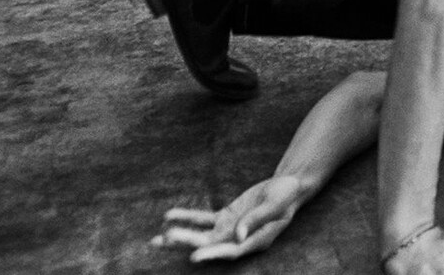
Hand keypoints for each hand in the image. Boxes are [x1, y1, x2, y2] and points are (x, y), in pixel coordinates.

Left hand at [153, 174, 308, 263]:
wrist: (287, 187)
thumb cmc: (286, 195)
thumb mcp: (275, 204)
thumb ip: (257, 219)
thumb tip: (237, 235)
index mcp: (255, 241)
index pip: (230, 251)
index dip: (212, 255)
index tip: (193, 256)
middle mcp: (239, 240)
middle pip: (208, 245)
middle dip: (186, 243)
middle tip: (165, 239)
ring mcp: (230, 229)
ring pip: (201, 236)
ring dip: (180, 236)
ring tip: (156, 239)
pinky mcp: (225, 218)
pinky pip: (203, 220)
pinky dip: (187, 218)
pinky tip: (170, 215)